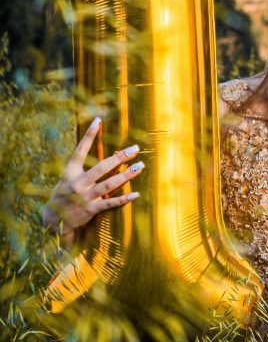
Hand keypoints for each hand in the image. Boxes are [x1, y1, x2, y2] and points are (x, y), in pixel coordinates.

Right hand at [42, 117, 143, 248]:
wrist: (54, 220)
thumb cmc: (64, 194)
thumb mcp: (67, 178)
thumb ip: (82, 168)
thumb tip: (104, 156)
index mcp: (70, 172)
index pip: (80, 150)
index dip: (88, 135)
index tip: (98, 121)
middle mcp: (78, 183)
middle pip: (102, 167)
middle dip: (120, 157)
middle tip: (135, 148)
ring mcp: (85, 197)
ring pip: (110, 184)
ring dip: (126, 175)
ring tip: (139, 166)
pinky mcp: (91, 210)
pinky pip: (110, 203)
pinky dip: (124, 199)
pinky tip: (136, 194)